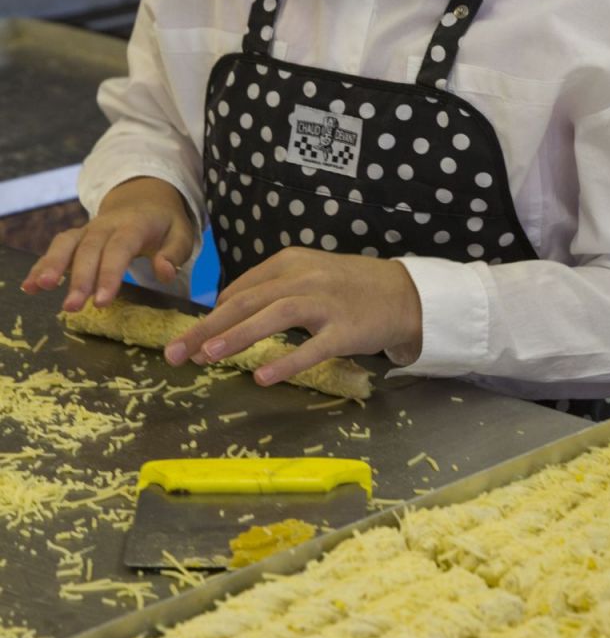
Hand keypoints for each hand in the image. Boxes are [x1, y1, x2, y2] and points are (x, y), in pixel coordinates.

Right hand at [20, 177, 193, 311]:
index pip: (120, 248)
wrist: (145, 198)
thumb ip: (175, 253)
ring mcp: (88, 229)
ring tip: (40, 287)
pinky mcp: (76, 237)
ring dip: (52, 265)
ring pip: (67, 244)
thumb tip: (164, 273)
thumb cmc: (165, 224)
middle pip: (90, 249)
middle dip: (79, 278)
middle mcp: (107, 225)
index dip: (109, 273)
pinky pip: (57, 247)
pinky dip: (42, 265)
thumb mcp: (182, 233)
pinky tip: (29, 286)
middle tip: (72, 306)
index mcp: (135, 224)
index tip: (101, 301)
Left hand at [163, 246, 422, 384]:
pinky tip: (261, 376)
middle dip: (208, 326)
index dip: (210, 314)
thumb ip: (271, 288)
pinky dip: (286, 361)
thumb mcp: (308, 273)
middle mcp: (305, 277)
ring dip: (238, 336)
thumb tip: (226, 309)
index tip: (187, 338)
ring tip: (208, 356)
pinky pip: (313, 347)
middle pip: (248, 301)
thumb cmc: (349, 287)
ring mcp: (327, 302)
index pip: (241, 288)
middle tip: (177, 351)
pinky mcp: (348, 328)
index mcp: (291, 261)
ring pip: (275, 316)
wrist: (404, 293)